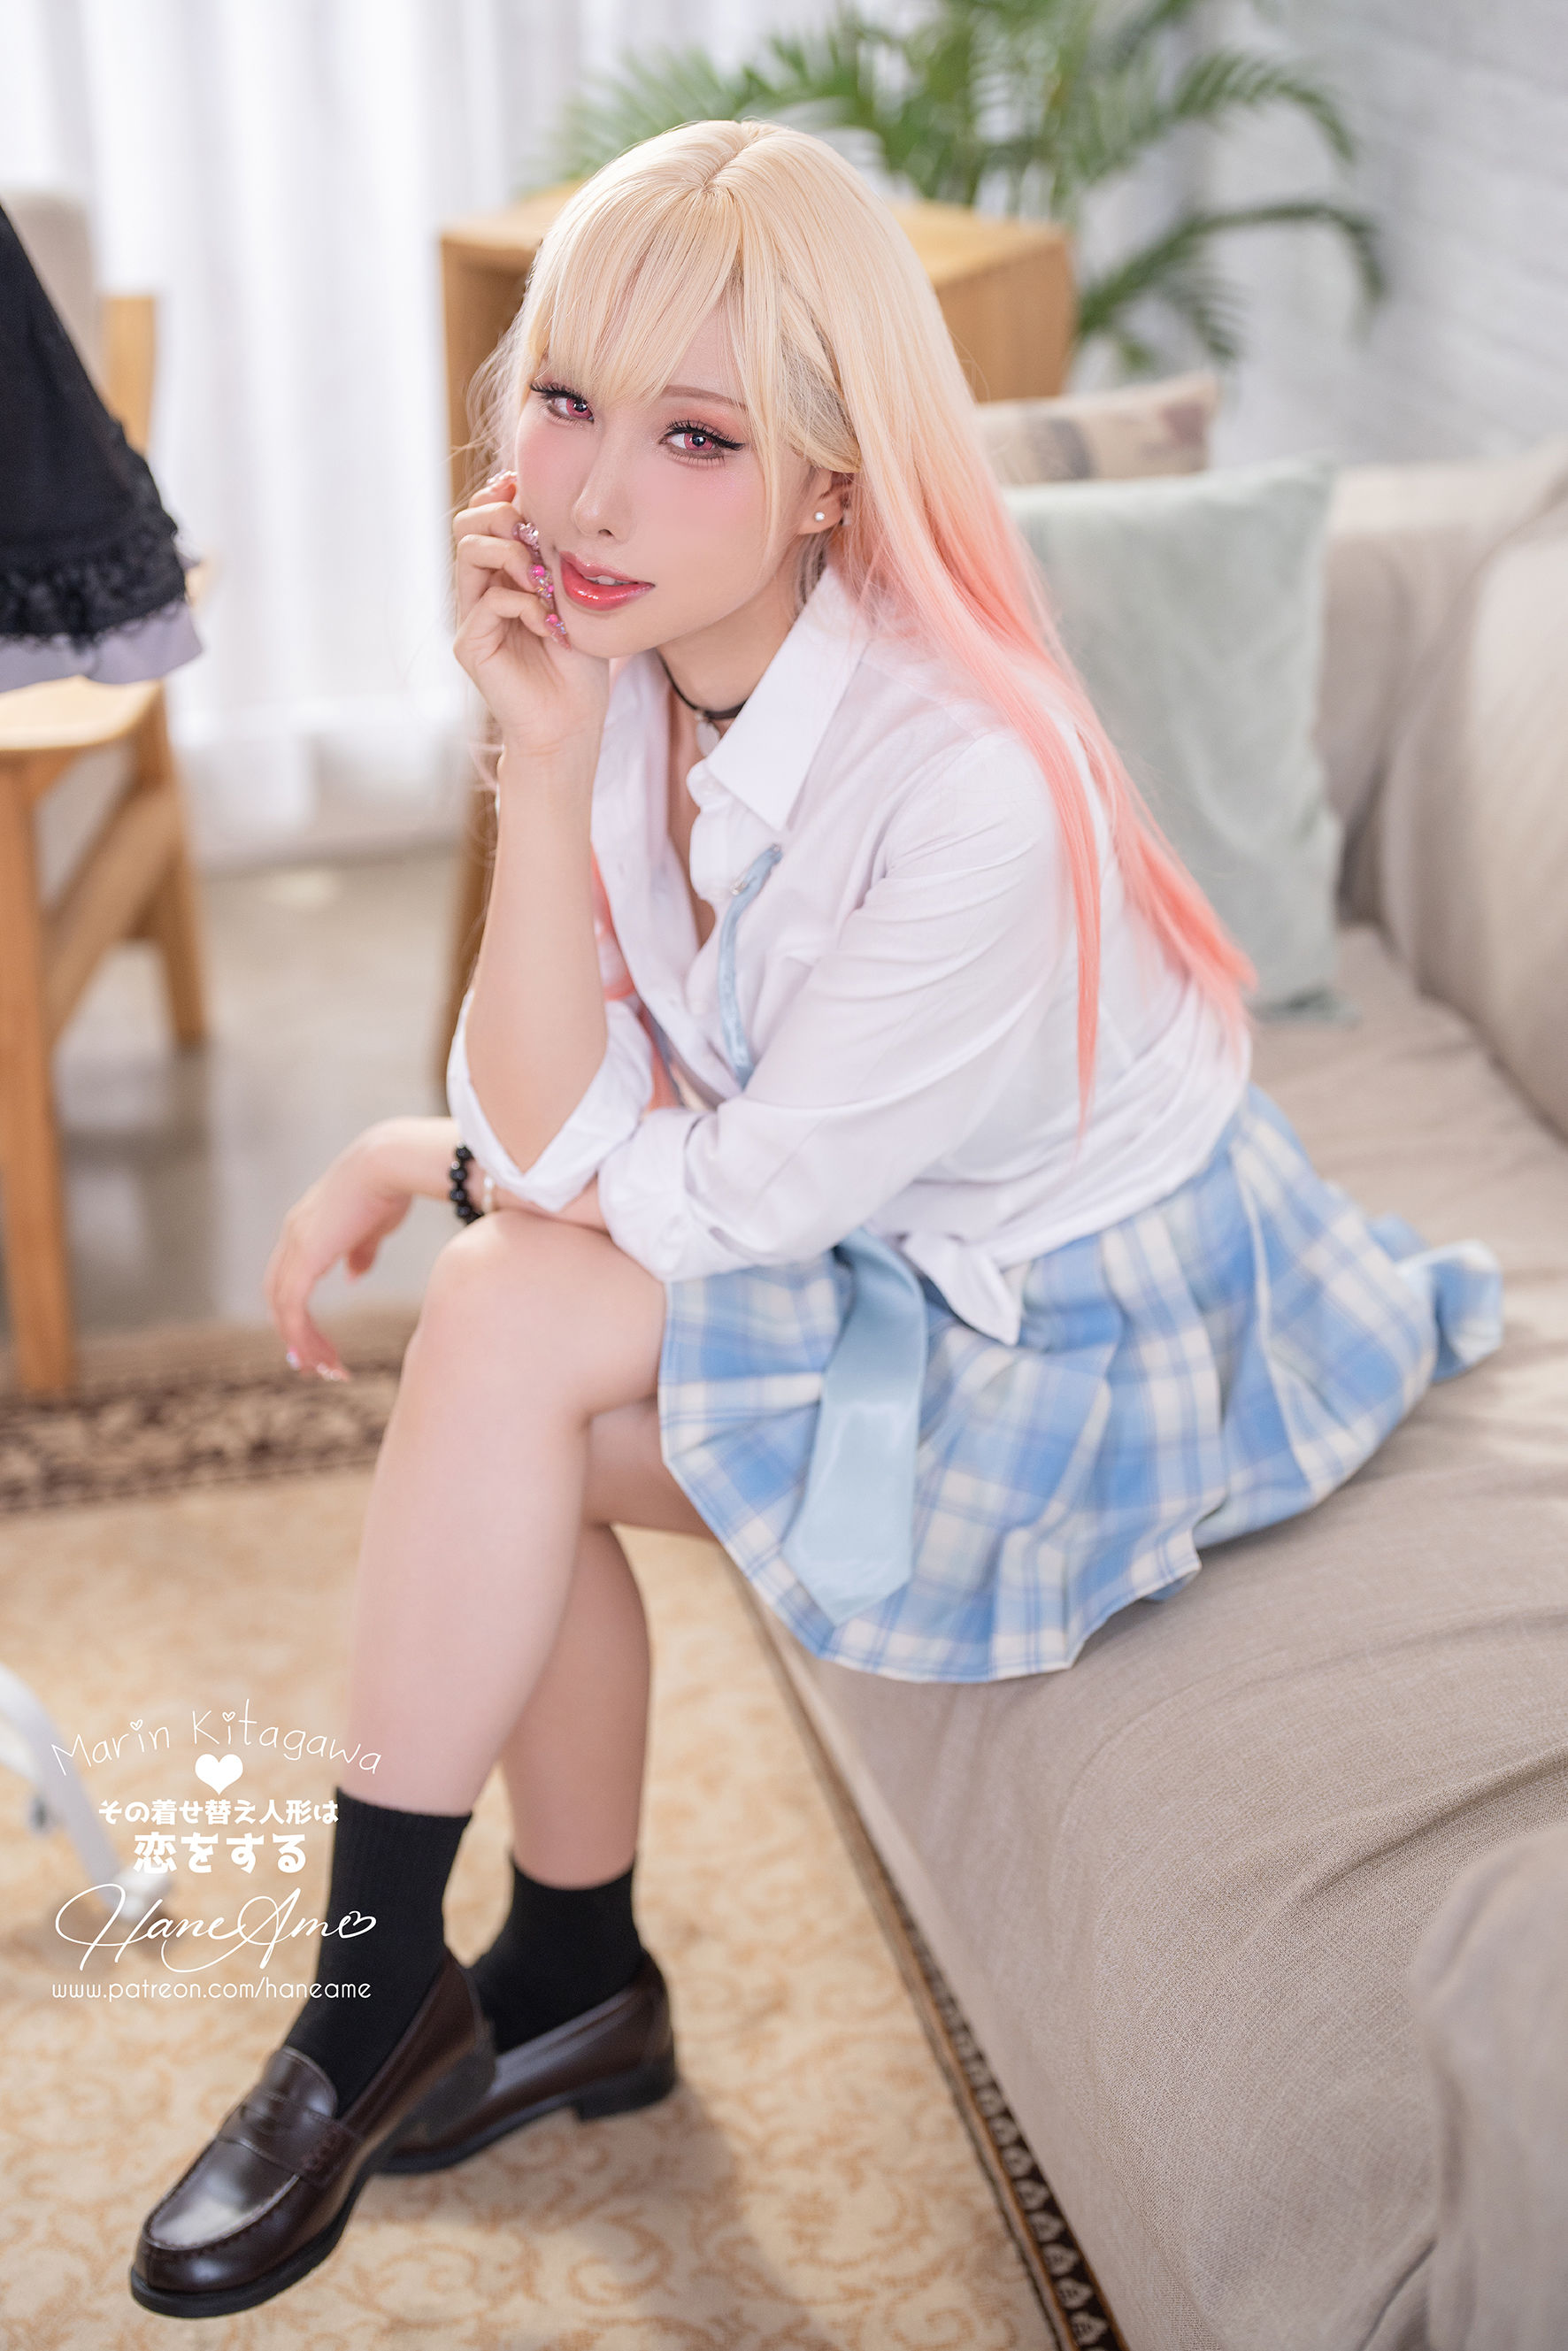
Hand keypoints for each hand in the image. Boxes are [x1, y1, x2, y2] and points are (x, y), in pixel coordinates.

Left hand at [261, 1127, 415, 1379]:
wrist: (389, 1165)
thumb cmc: (390, 1188)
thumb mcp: (373, 1227)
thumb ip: (359, 1252)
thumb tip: (352, 1276)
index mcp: (305, 1229)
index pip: (289, 1278)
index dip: (297, 1310)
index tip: (317, 1339)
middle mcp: (292, 1237)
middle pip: (277, 1297)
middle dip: (294, 1333)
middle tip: (314, 1365)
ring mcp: (295, 1246)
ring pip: (283, 1308)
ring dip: (302, 1342)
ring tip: (326, 1369)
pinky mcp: (305, 1257)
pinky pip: (294, 1307)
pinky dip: (302, 1334)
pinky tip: (321, 1354)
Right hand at [452, 468, 607, 766]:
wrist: (570, 726)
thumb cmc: (579, 669)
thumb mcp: (575, 601)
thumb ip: (557, 559)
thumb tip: (545, 512)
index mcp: (504, 576)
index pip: (486, 516)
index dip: (505, 496)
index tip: (535, 496)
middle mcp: (481, 590)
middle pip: (467, 524)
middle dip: (503, 516)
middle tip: (536, 538)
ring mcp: (471, 617)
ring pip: (469, 551)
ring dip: (512, 554)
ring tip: (542, 581)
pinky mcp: (470, 644)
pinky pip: (488, 601)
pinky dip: (524, 604)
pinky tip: (548, 625)